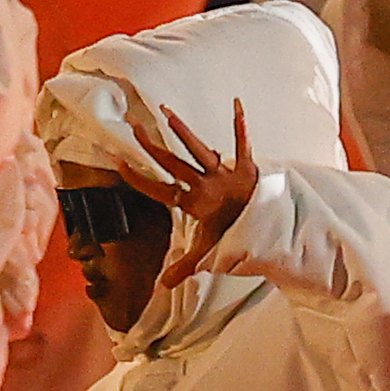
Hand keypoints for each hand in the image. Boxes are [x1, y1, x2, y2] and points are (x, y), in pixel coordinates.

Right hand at [136, 99, 264, 284]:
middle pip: (173, 163)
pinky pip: (242, 142)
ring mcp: (226, 173)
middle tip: (134, 125)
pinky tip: (236, 102)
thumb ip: (184, 267)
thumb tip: (161, 288)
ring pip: (199, 149)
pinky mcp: (247, 166)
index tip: (118, 162)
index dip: (138, 178)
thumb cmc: (236, 237)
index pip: (159, 190)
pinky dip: (240, 123)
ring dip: (182, 130)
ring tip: (166, 111)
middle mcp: (206, 185)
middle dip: (151, 144)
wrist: (271, 231)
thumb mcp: (208, 252)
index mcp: (194, 203)